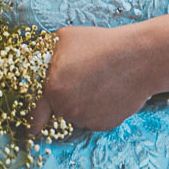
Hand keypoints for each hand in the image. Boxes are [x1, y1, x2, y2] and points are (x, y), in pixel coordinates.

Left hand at [30, 25, 156, 133]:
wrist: (138, 58)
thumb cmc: (100, 44)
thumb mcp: (63, 38)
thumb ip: (45, 54)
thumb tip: (36, 60)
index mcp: (52, 88)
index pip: (36, 112)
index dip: (32, 120)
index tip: (30, 129)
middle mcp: (67, 108)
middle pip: (58, 110)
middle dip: (64, 99)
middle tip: (81, 81)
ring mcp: (87, 119)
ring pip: (76, 116)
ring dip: (81, 105)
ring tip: (97, 82)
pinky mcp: (105, 125)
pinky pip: (94, 120)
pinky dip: (98, 110)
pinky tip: (107, 91)